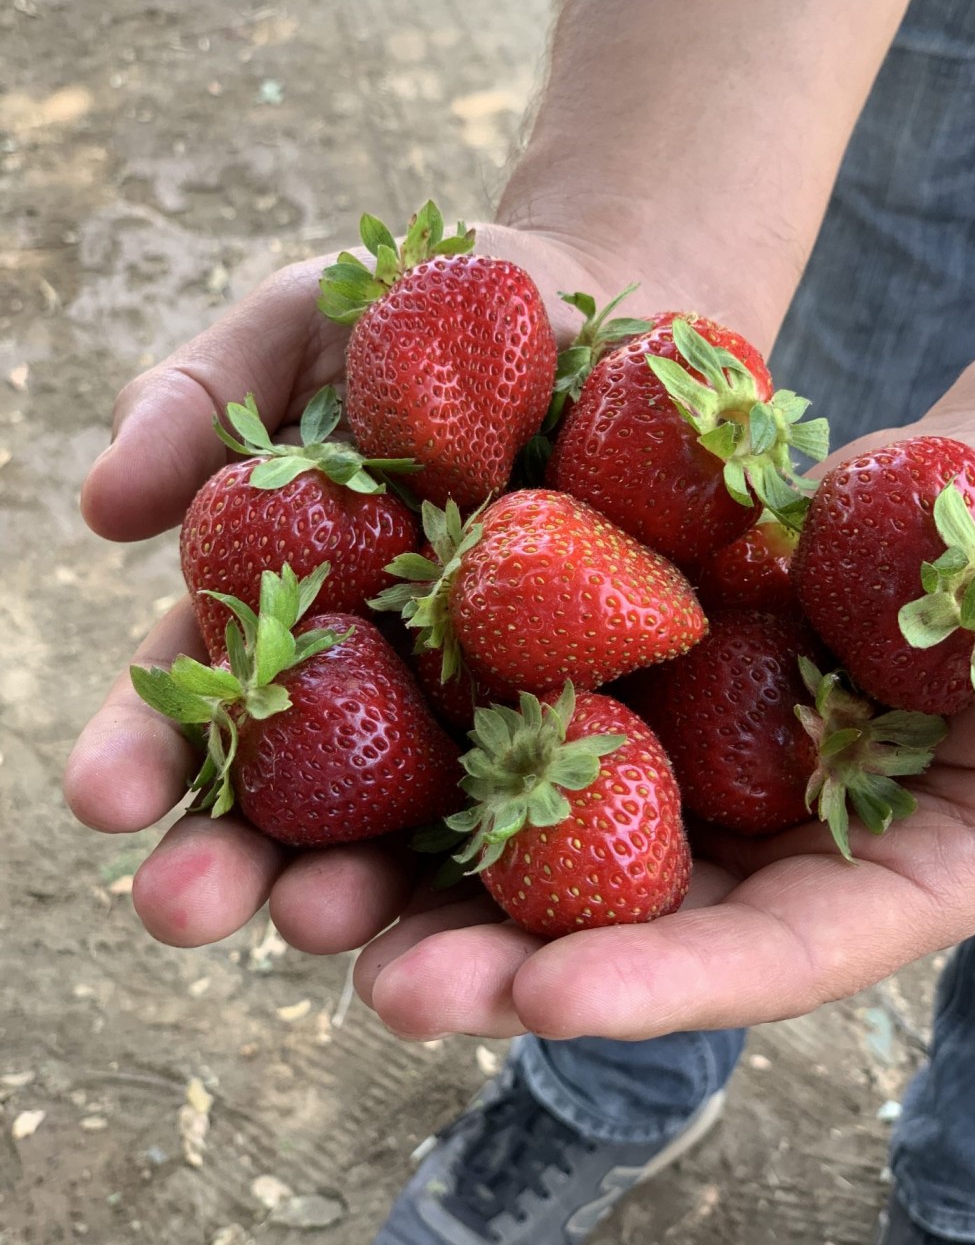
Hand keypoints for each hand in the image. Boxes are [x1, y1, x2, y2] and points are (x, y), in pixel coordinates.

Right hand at [63, 220, 689, 953]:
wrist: (605, 312)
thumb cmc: (435, 314)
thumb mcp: (306, 323)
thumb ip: (200, 398)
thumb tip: (101, 508)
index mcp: (285, 612)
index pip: (197, 700)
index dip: (143, 747)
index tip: (99, 795)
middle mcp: (374, 687)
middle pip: (292, 799)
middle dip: (231, 861)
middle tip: (183, 909)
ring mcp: (484, 711)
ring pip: (415, 832)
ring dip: (363, 894)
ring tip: (328, 932)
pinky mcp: (591, 713)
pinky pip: (570, 794)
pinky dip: (538, 855)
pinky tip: (516, 905)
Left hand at [350, 257, 974, 1041]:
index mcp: (886, 874)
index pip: (777, 954)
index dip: (670, 985)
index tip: (548, 1003)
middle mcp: (772, 841)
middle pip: (639, 925)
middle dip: (511, 967)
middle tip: (387, 987)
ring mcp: (700, 758)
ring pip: (559, 836)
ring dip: (439, 875)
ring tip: (314, 898)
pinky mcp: (642, 674)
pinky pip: (543, 706)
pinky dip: (452, 734)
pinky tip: (342, 744)